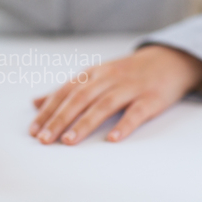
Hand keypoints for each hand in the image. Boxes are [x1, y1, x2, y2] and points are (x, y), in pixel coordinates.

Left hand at [30, 45, 201, 144]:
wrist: (168, 60)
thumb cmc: (124, 73)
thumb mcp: (93, 77)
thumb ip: (65, 91)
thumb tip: (35, 103)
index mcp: (91, 74)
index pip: (64, 93)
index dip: (47, 111)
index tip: (33, 130)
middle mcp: (107, 78)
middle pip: (79, 99)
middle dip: (59, 119)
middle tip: (44, 139)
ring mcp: (129, 87)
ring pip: (103, 105)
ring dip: (84, 123)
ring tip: (68, 141)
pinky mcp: (151, 98)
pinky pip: (136, 112)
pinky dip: (124, 125)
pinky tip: (113, 139)